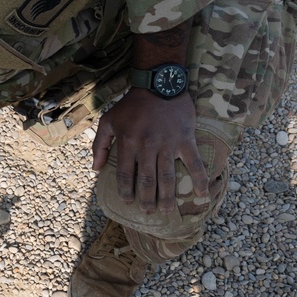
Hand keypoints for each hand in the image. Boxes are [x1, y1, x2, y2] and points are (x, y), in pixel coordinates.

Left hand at [91, 88, 208, 212]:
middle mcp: (147, 147)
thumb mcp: (108, 120)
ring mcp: (167, 144)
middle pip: (146, 181)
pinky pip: (194, 163)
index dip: (126, 191)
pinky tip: (201, 196)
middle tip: (148, 212)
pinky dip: (199, 180)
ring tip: (165, 211)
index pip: (126, 175)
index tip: (127, 202)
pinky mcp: (185, 140)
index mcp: (128, 143)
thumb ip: (99, 145)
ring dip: (166, 197)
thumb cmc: (131, 104)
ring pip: (167, 177)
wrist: (159, 84)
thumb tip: (95, 169)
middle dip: (146, 200)